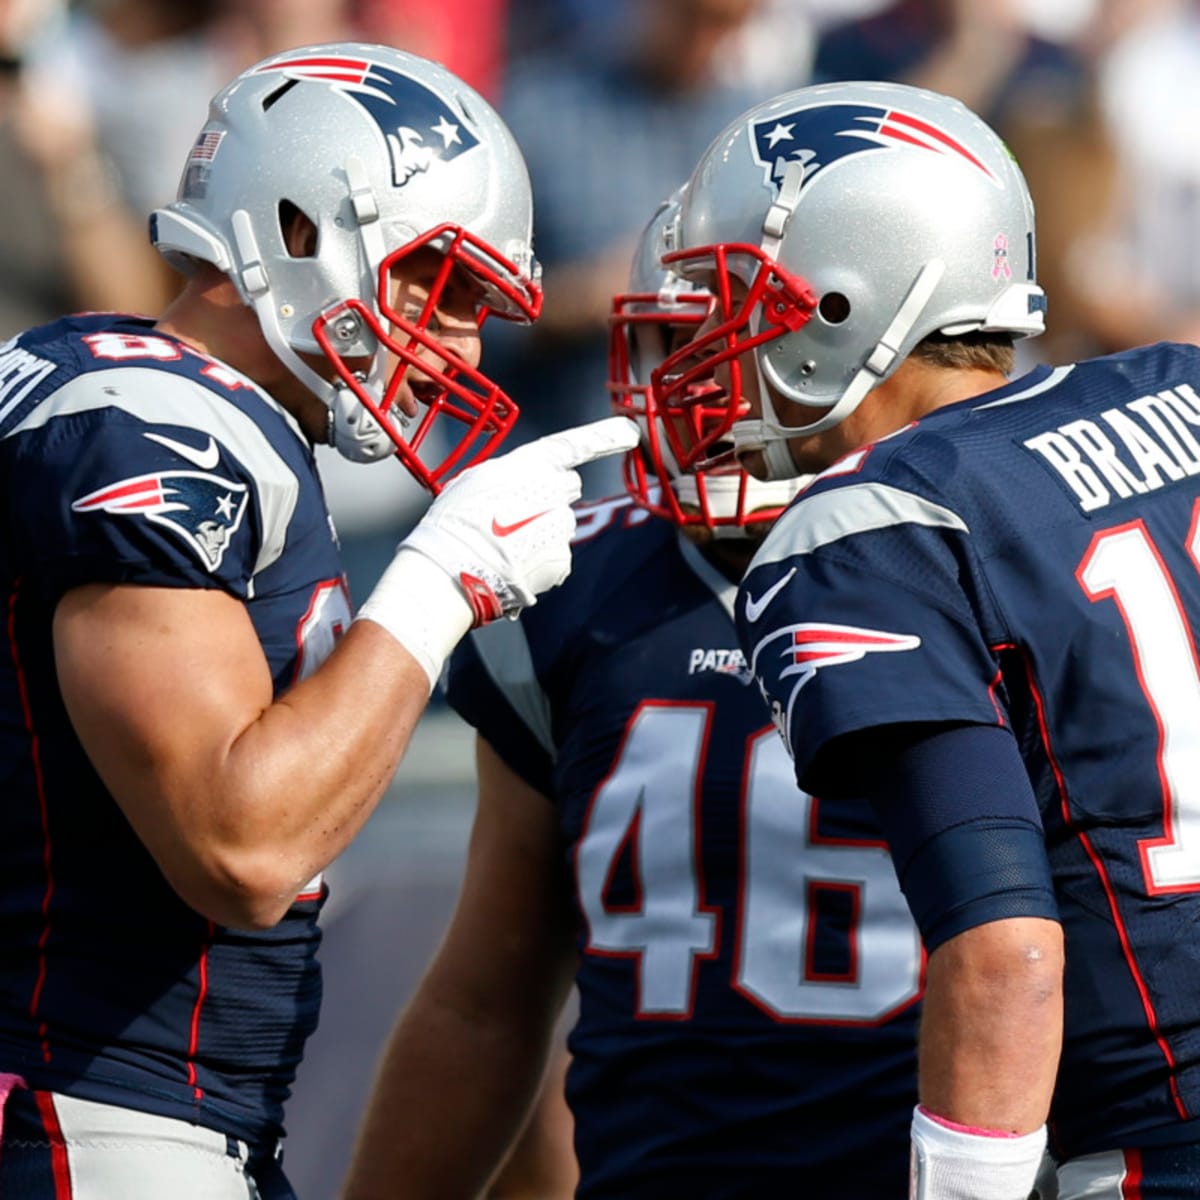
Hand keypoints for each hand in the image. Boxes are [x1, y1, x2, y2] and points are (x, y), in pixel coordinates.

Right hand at [353, 417, 638, 688]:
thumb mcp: (476, 482)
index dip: (604, 437)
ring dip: (541, 534)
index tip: (630, 432)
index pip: (573, 445)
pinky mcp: (561, 558)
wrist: (449, 570)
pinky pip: (557, 555)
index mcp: (526, 465)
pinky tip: (515, 563)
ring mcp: (559, 526)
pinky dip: (540, 561)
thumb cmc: (453, 524)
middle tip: (512, 517)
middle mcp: (549, 491)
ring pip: (560, 525)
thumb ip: (512, 476)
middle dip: (547, 500)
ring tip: (506, 545)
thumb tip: (531, 484)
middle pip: (565, 489)